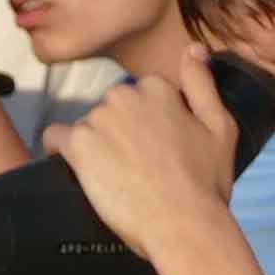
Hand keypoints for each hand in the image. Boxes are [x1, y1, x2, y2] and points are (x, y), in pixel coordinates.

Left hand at [50, 59, 244, 274]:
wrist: (184, 226)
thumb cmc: (206, 184)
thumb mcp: (219, 128)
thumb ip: (202, 84)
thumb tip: (193, 48)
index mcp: (157, 88)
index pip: (139, 99)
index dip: (146, 127)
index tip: (156, 152)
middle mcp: (125, 95)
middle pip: (110, 111)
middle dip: (119, 134)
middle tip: (138, 169)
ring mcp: (99, 119)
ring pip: (87, 128)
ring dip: (96, 149)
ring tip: (119, 180)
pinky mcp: (78, 145)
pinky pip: (55, 139)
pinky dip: (62, 154)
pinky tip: (81, 174)